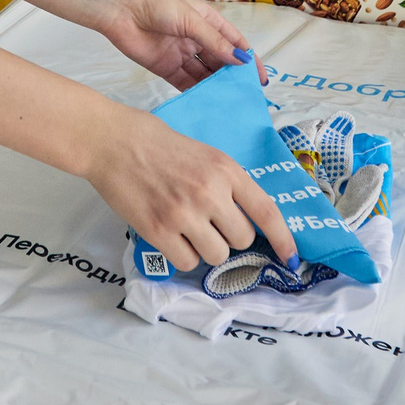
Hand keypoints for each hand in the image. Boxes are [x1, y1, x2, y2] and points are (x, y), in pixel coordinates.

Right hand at [80, 106, 295, 272]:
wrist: (113, 141)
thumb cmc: (156, 143)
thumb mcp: (204, 153)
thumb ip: (226, 183)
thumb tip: (247, 218)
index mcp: (225, 169)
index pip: (266, 211)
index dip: (283, 238)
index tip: (291, 257)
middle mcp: (210, 192)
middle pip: (241, 239)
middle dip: (229, 237)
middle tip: (209, 224)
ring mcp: (184, 213)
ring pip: (216, 256)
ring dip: (206, 249)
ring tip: (187, 229)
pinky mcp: (158, 230)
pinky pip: (187, 262)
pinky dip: (183, 256)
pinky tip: (171, 236)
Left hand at [94, 0, 249, 90]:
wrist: (121, 9)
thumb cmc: (157, 4)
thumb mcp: (191, 21)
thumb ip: (215, 42)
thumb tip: (241, 60)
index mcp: (208, 21)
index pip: (234, 42)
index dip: (248, 59)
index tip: (260, 79)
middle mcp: (197, 39)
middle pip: (220, 61)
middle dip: (233, 77)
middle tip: (245, 96)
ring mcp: (182, 54)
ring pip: (204, 74)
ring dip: (215, 86)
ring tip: (228, 104)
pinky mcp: (166, 67)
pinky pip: (185, 83)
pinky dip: (196, 92)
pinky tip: (206, 103)